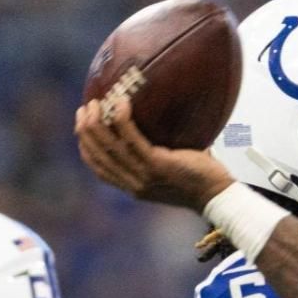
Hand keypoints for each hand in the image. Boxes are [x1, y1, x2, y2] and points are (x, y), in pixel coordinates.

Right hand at [74, 96, 233, 210]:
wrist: (216, 195)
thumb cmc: (199, 177)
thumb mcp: (169, 167)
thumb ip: (155, 152)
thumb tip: (155, 119)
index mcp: (132, 185)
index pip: (98, 167)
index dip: (85, 145)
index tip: (81, 126)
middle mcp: (132, 183)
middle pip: (97, 155)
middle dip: (85, 130)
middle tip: (85, 108)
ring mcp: (143, 176)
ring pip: (108, 147)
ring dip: (98, 122)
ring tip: (96, 102)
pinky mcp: (156, 166)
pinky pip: (132, 139)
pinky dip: (122, 120)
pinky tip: (120, 103)